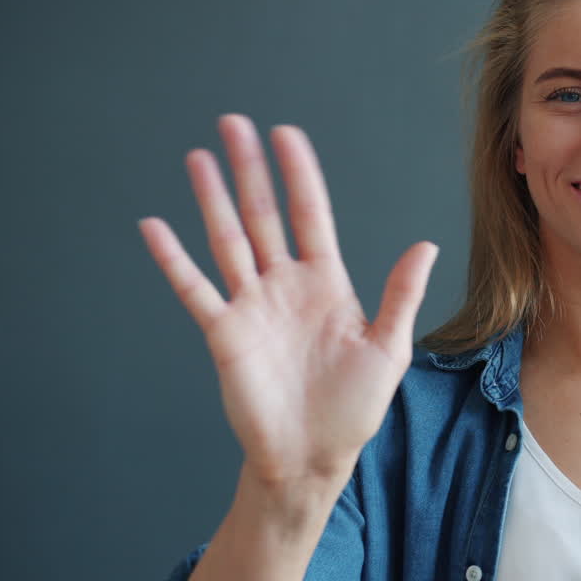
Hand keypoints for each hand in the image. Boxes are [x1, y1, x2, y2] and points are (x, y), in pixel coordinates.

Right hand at [138, 114, 436, 486]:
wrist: (313, 458)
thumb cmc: (354, 408)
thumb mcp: (388, 349)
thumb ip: (400, 295)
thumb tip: (425, 245)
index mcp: (327, 284)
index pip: (311, 215)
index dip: (299, 174)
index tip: (286, 134)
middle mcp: (286, 287)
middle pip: (264, 215)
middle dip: (250, 170)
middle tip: (234, 123)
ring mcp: (253, 307)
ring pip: (228, 241)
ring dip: (212, 200)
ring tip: (198, 157)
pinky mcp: (225, 334)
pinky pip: (195, 289)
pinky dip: (173, 259)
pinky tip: (155, 226)